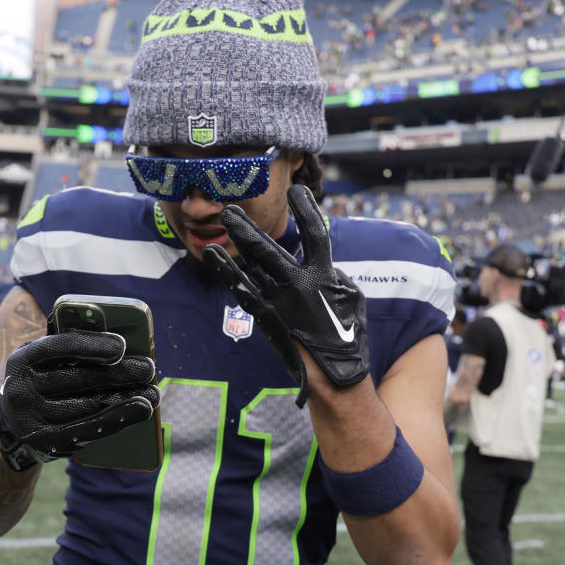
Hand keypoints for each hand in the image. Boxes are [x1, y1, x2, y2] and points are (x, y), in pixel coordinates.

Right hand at [0, 331, 159, 470]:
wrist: (13, 426)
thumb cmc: (42, 381)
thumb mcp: (45, 361)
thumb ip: (71, 349)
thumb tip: (121, 344)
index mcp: (22, 359)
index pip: (58, 347)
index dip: (91, 345)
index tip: (122, 346)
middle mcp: (21, 389)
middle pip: (79, 378)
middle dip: (120, 372)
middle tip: (148, 368)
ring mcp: (31, 419)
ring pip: (88, 405)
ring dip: (127, 398)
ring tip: (153, 392)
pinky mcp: (45, 442)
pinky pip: (88, 429)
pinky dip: (118, 419)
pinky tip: (141, 410)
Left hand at [204, 184, 369, 406]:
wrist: (334, 375)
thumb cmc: (347, 335)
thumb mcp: (351, 298)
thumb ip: (334, 275)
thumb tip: (321, 262)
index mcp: (325, 275)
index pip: (316, 233)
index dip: (307, 209)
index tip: (299, 190)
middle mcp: (299, 284)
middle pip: (268, 248)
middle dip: (249, 227)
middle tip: (232, 209)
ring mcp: (279, 301)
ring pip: (253, 265)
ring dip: (237, 242)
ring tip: (224, 221)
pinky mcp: (266, 317)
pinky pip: (242, 290)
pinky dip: (227, 272)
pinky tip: (213, 256)